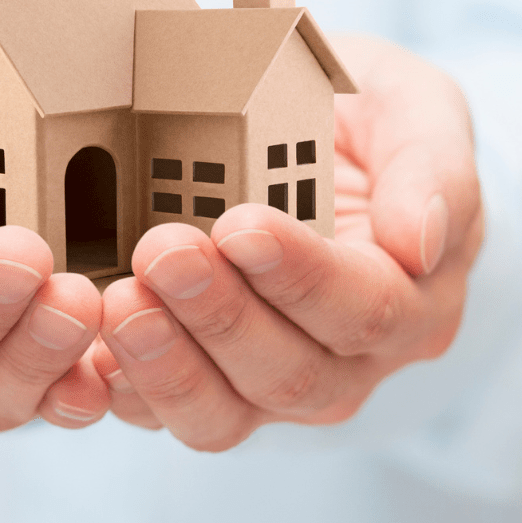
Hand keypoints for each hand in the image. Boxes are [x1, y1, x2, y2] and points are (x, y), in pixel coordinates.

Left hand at [93, 35, 483, 449]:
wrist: (317, 147)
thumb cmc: (370, 125)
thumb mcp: (417, 109)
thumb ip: (433, 168)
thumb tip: (421, 241)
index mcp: (411, 301)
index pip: (363, 307)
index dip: (300, 274)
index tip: (240, 224)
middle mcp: (347, 362)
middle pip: (288, 371)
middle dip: (219, 315)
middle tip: (163, 251)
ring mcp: (270, 384)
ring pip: (223, 412)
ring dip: (165, 363)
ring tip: (118, 300)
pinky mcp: (205, 383)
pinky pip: (162, 412)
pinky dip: (123, 388)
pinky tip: (88, 347)